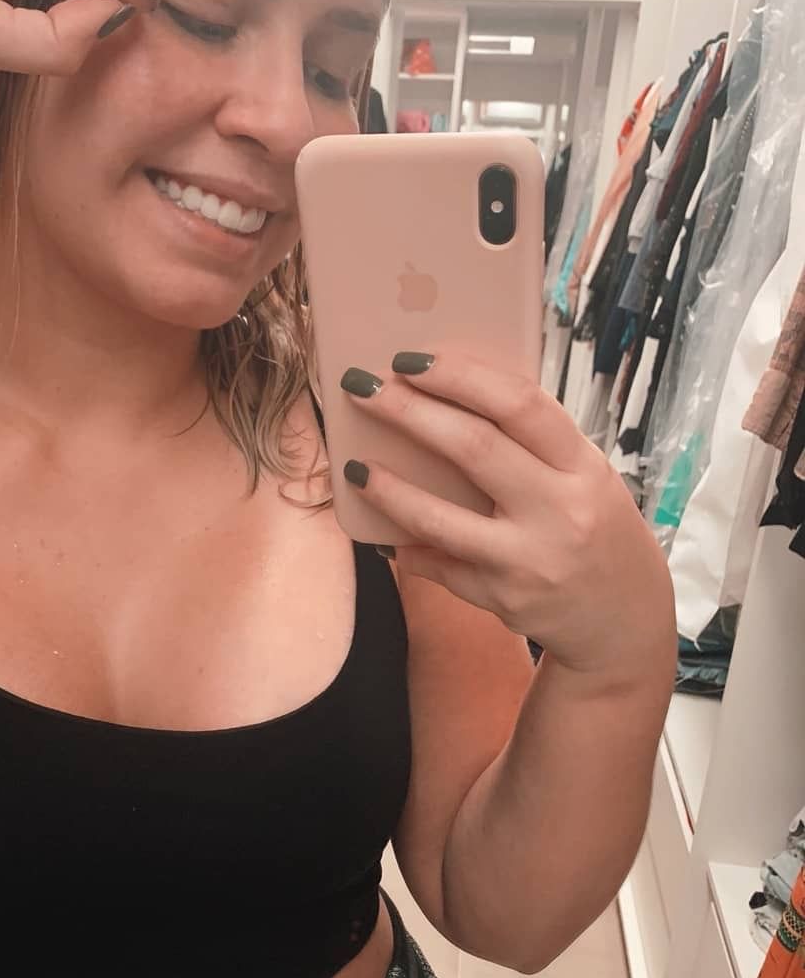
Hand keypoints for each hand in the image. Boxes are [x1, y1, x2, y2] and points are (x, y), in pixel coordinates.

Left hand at [340, 353, 676, 683]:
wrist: (624, 619)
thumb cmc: (595, 529)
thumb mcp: (585, 477)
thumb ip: (532, 445)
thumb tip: (447, 398)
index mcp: (583, 467)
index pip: (519, 405)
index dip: (460, 376)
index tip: (411, 359)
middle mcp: (560, 511)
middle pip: (473, 447)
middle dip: (407, 412)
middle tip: (362, 387)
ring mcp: (529, 561)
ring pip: (440, 519)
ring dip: (388, 489)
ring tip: (353, 466)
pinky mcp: (503, 600)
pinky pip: (440, 568)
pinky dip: (408, 548)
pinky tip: (382, 533)